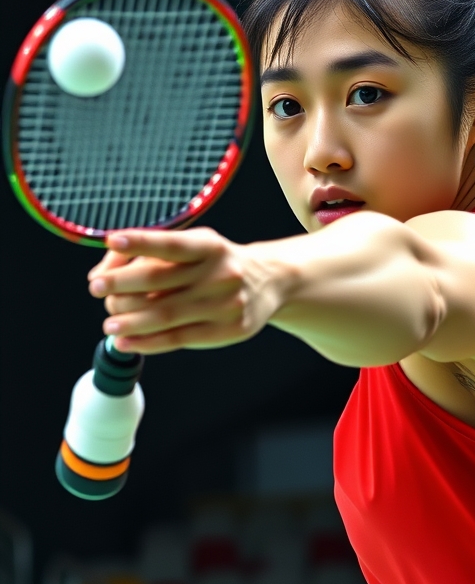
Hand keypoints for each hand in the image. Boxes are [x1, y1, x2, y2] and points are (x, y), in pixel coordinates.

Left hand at [87, 228, 278, 354]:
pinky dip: (148, 342)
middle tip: (97, 289)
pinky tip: (126, 342)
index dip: (142, 241)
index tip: (113, 241)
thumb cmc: (214, 263)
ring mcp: (225, 304)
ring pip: (166, 314)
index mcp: (210, 245)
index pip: (172, 244)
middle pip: (162, 281)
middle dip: (123, 285)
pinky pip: (179, 338)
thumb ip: (146, 253)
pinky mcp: (227, 330)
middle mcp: (220, 273)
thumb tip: (102, 272)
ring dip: (130, 320)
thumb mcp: (192, 246)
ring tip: (109, 324)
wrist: (269, 282)